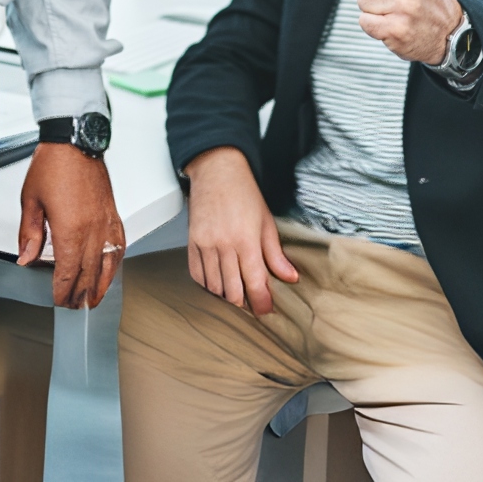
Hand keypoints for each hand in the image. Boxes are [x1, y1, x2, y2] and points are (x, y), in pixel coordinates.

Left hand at [17, 143, 123, 308]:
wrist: (75, 141)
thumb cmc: (53, 165)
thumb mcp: (31, 201)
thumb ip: (30, 234)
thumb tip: (26, 258)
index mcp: (70, 229)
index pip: (67, 272)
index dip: (62, 291)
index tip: (58, 300)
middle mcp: (92, 230)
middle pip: (87, 273)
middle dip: (80, 294)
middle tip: (74, 306)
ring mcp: (106, 223)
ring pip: (107, 264)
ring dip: (100, 285)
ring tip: (93, 299)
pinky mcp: (114, 214)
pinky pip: (119, 246)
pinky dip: (115, 263)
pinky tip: (111, 270)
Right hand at [183, 146, 296, 316]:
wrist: (217, 171)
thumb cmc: (244, 193)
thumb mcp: (266, 221)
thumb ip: (275, 254)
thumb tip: (290, 277)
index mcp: (246, 240)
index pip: (255, 282)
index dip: (261, 302)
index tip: (266, 310)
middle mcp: (224, 245)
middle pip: (232, 290)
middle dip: (244, 303)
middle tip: (252, 304)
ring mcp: (205, 244)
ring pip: (213, 286)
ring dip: (225, 295)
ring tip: (235, 294)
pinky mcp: (192, 241)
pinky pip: (196, 274)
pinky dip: (206, 284)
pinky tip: (216, 283)